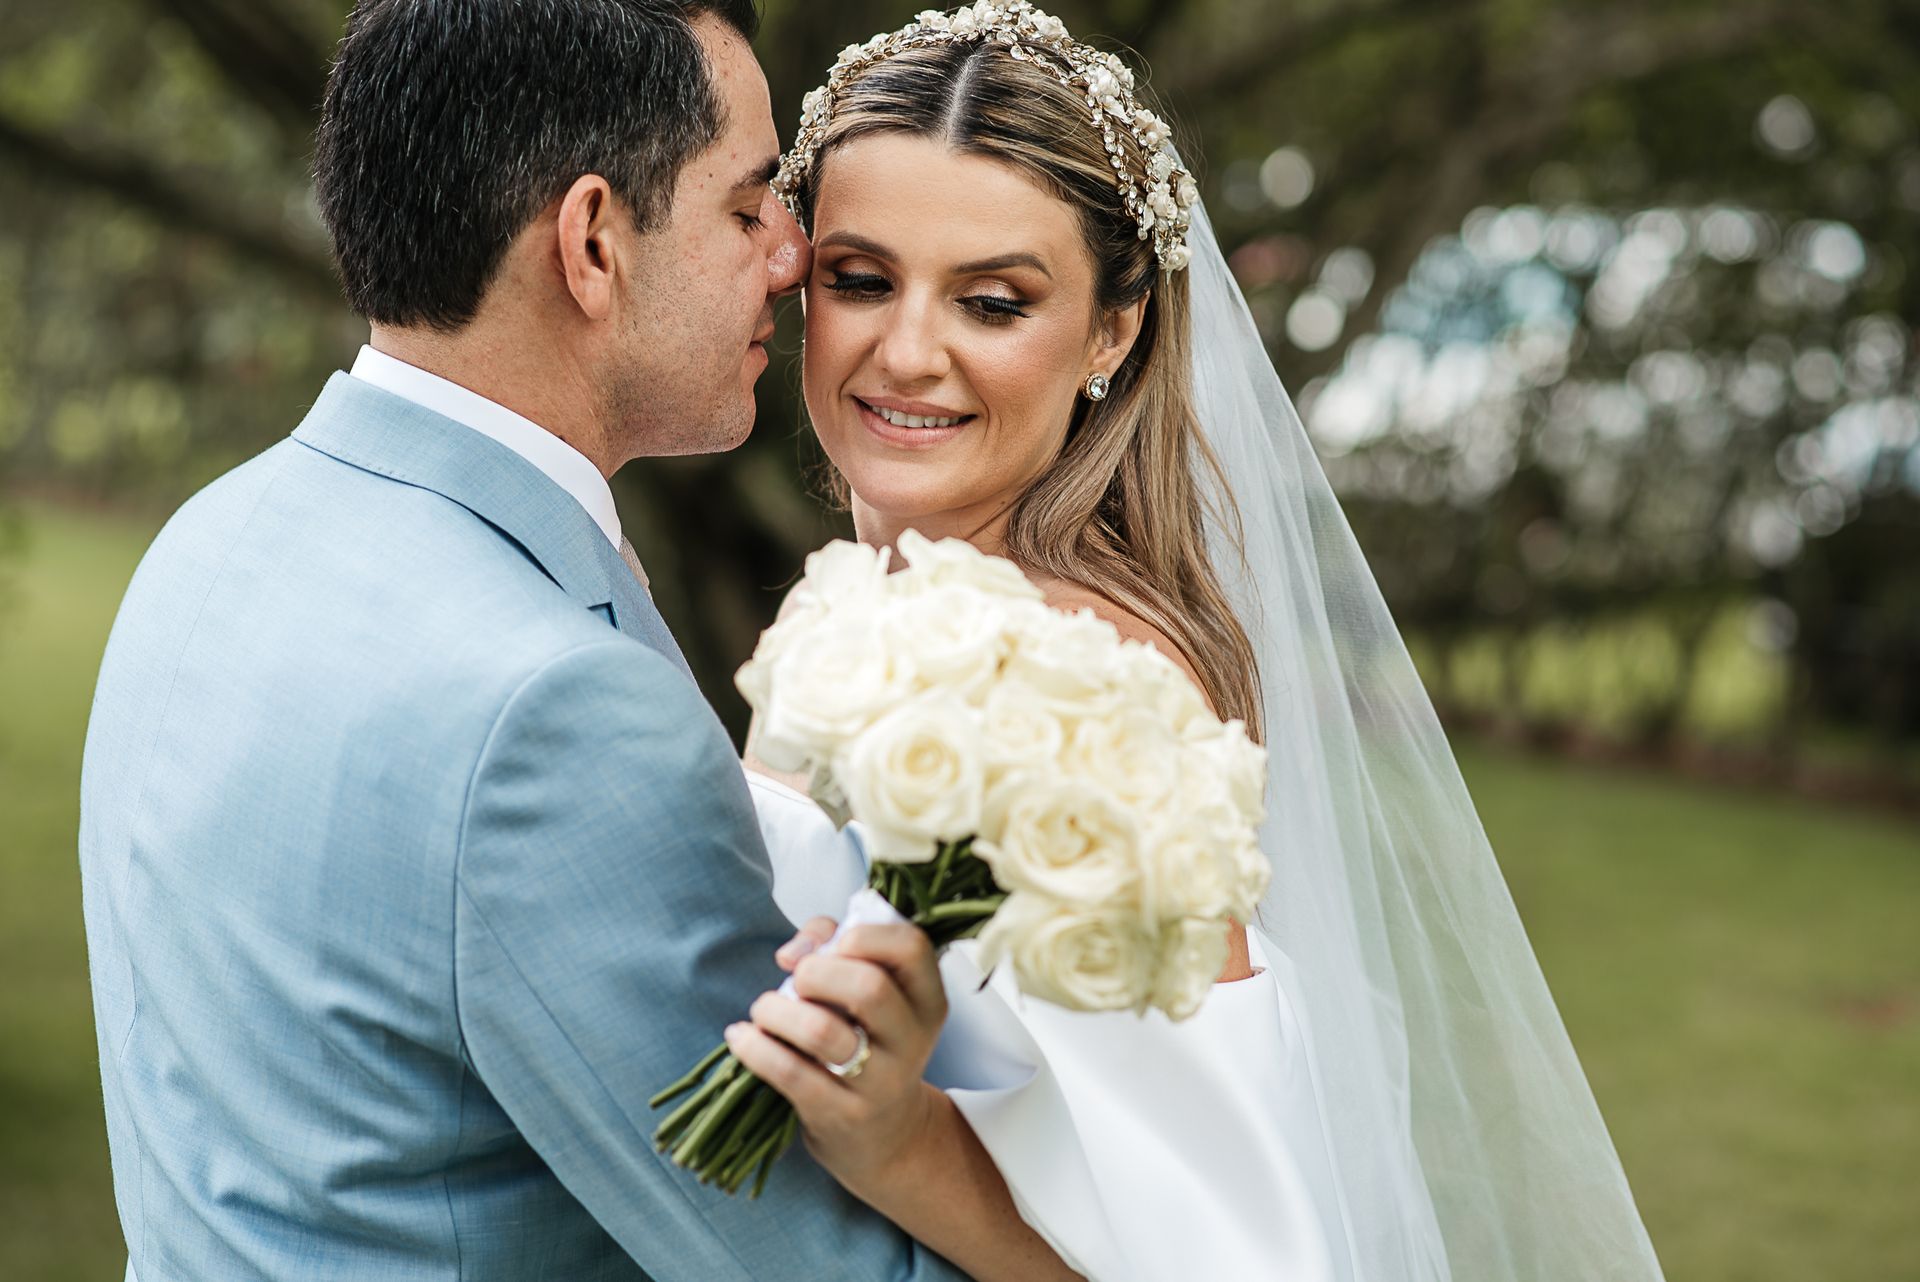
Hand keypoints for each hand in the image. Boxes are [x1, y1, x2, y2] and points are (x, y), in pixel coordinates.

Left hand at [725, 919, 949, 1196]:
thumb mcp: (873, 990)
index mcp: (926, 998)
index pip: (911, 946)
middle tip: (798, 982)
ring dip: (776, 1010)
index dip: (864, 935)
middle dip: (815, 972)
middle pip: (868, 987)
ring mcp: (881, 1082)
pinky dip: (754, 1047)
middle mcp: (913, 1040)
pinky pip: (790, 1073)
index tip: (835, 946)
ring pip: (821, 1030)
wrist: (886, 1135)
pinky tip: (741, 1037)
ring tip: (764, 1011)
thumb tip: (792, 954)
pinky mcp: (842, 1114)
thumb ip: (834, 944)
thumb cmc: (867, 1041)